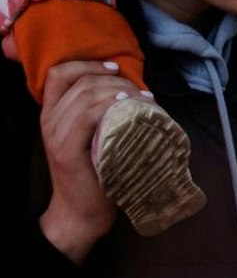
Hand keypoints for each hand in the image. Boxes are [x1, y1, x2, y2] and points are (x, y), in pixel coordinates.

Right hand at [38, 60, 138, 261]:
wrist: (80, 213)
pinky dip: (111, 107)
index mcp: (51, 114)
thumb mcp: (94, 139)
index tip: (117, 67)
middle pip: (81, 81)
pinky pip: (87, 116)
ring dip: (121, 92)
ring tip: (146, 100)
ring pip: (87, 95)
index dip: (88, 64)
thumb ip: (100, 117)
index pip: (60, 73)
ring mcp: (56, 135)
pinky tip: (130, 108)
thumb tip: (134, 93)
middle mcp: (49, 120)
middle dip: (117, 80)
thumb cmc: (96, 175)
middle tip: (144, 91)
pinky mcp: (68, 150)